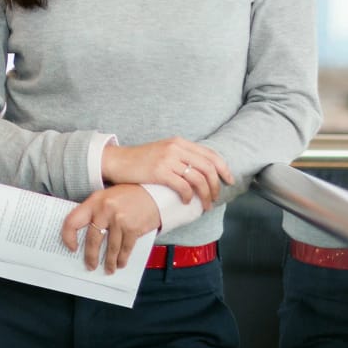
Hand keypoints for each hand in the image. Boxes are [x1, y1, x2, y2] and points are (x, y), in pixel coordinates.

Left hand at [62, 184, 160, 273]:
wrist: (154, 192)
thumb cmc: (129, 195)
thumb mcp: (107, 197)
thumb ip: (95, 212)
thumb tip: (85, 236)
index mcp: (94, 201)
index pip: (73, 221)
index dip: (68, 237)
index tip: (71, 248)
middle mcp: (105, 209)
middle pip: (93, 239)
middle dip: (91, 257)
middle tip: (90, 265)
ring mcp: (119, 219)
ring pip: (110, 248)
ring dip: (109, 262)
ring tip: (109, 268)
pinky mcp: (133, 228)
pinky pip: (125, 249)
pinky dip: (122, 259)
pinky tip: (121, 263)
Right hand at [102, 137, 234, 210]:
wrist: (118, 160)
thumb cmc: (141, 160)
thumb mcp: (164, 151)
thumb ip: (182, 156)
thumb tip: (201, 171)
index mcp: (180, 142)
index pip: (210, 154)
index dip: (223, 168)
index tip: (229, 180)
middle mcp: (177, 148)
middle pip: (208, 167)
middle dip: (216, 185)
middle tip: (216, 198)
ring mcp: (168, 159)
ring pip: (198, 179)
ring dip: (205, 195)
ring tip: (205, 205)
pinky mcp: (160, 172)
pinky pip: (183, 186)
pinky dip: (189, 196)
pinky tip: (187, 202)